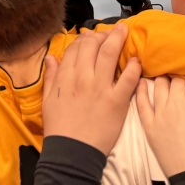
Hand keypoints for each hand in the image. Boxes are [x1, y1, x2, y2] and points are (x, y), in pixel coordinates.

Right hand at [42, 26, 140, 153]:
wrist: (72, 153)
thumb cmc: (59, 127)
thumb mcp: (48, 100)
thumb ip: (51, 76)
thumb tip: (51, 57)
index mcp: (66, 77)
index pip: (76, 48)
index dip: (85, 38)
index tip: (92, 36)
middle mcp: (83, 78)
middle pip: (93, 46)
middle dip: (103, 34)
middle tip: (111, 32)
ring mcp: (100, 88)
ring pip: (110, 55)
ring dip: (118, 39)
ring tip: (125, 31)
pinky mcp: (117, 101)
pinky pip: (128, 79)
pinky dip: (133, 67)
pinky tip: (136, 60)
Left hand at [135, 76, 184, 176]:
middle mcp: (176, 103)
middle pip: (177, 80)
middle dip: (182, 77)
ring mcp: (160, 114)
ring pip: (159, 86)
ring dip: (163, 79)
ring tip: (166, 76)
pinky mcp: (150, 126)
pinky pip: (142, 104)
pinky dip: (140, 91)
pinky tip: (141, 81)